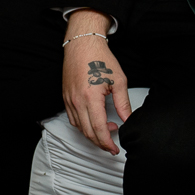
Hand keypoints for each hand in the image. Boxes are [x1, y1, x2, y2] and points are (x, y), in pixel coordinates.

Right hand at [61, 12, 130, 154]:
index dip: (107, 143)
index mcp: (91, 98)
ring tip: (107, 129)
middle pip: (88, 132)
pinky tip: (93, 121)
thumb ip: (123, 103)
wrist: (82, 44)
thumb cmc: (100, 58)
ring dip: (92, 134)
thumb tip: (128, 120)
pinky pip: (73, 119)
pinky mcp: (65, 97)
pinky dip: (83, 125)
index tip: (115, 149)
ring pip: (79, 127)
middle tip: (112, 146)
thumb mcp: (119, 81)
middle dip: (101, 143)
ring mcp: (69, 100)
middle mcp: (77, 101)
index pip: (98, 129)